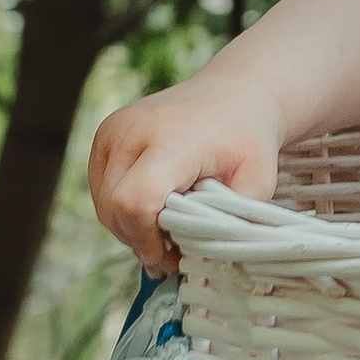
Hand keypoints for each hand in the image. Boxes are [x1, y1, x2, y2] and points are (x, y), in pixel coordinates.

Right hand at [87, 82, 282, 272]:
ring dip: (131, 228)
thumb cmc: (246, 140)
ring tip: (167, 232)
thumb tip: (203, 265)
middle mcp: (131, 131)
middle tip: (174, 253)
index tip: (172, 257)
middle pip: (114, 208)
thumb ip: (230, 223)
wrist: (232, 95)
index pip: (135, 201)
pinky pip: (101, 190)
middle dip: (141, 240)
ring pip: (104, 204)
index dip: (147, 240)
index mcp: (171, 140)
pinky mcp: (104, 136)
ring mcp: (112, 131)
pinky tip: (154, 212)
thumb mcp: (257, 182)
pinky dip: (124, 210)